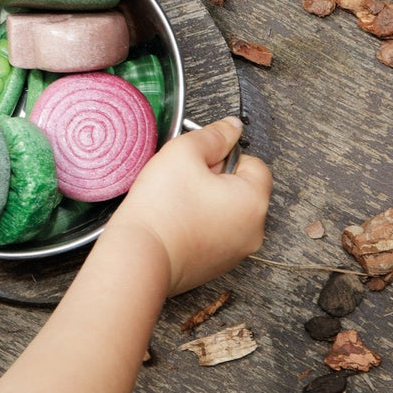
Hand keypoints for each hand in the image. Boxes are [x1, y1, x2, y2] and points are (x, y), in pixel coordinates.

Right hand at [111, 117, 271, 295]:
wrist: (138, 257)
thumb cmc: (160, 209)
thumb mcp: (184, 152)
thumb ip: (214, 134)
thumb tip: (232, 127)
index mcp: (254, 201)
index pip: (254, 163)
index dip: (224, 155)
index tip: (199, 162)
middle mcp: (253, 230)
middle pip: (242, 188)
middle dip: (216, 179)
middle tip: (184, 181)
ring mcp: (236, 252)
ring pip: (228, 211)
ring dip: (207, 201)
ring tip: (177, 202)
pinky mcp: (216, 265)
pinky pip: (215, 232)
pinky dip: (199, 224)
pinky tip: (176, 221)